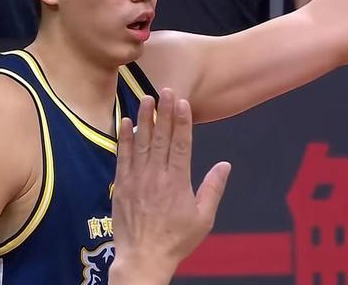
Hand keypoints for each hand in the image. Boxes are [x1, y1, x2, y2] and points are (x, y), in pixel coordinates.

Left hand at [109, 89, 230, 284]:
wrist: (142, 258)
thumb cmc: (175, 240)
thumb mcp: (203, 218)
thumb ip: (213, 189)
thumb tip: (225, 165)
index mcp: (178, 182)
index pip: (182, 144)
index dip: (182, 121)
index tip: (183, 102)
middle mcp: (157, 176)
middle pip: (162, 137)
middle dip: (165, 112)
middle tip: (167, 90)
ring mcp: (137, 178)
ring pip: (142, 142)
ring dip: (145, 118)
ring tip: (147, 98)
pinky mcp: (122, 184)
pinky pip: (123, 156)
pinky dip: (124, 138)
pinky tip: (125, 121)